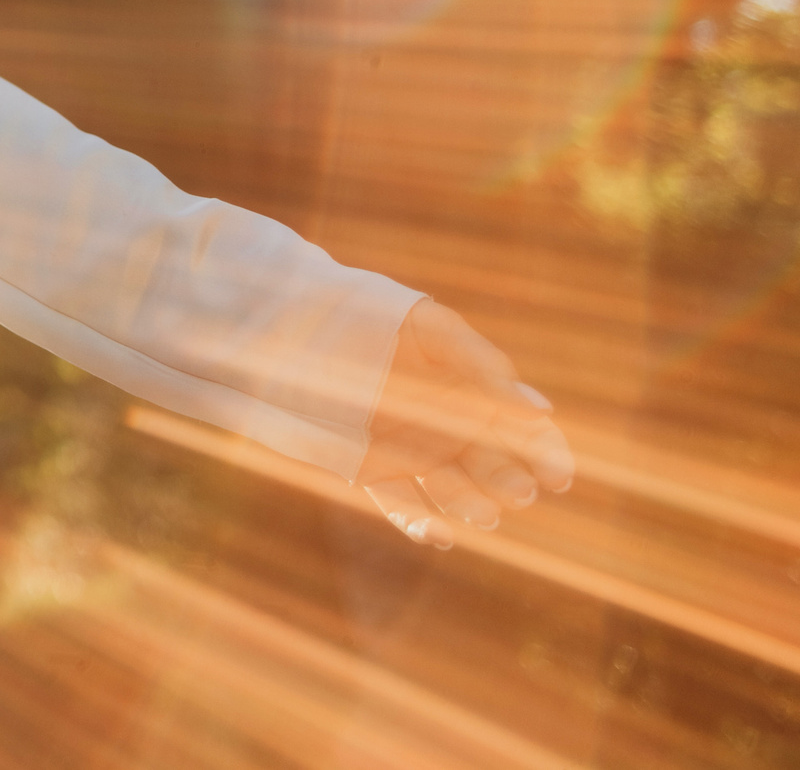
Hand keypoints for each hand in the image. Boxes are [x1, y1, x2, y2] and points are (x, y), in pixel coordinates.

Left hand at [359, 297, 574, 546]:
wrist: (291, 324)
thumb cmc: (370, 316)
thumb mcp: (431, 331)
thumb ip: (482, 365)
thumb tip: (540, 411)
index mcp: (470, 390)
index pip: (522, 428)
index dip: (545, 453)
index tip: (560, 476)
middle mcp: (446, 425)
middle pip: (492, 465)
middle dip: (509, 482)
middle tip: (517, 493)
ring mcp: (410, 450)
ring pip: (451, 490)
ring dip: (471, 505)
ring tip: (483, 513)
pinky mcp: (369, 469)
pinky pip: (401, 504)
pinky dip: (420, 523)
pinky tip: (439, 536)